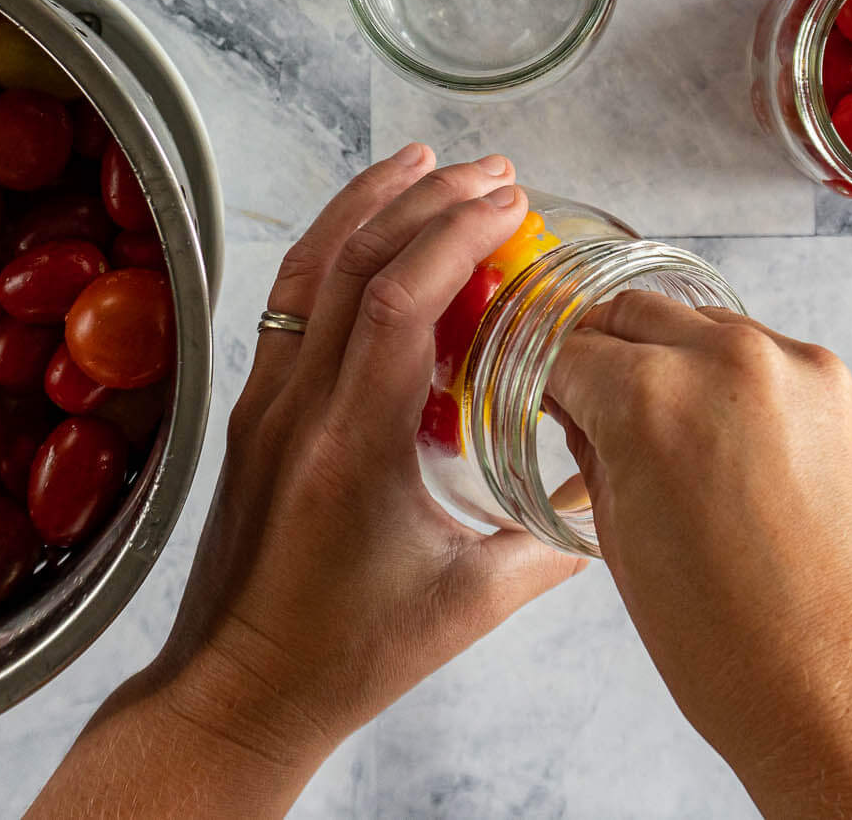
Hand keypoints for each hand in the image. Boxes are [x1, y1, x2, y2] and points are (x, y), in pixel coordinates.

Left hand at [29, 146, 582, 819]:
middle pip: (352, 262)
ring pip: (308, 270)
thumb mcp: (469, 605)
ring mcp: (267, 404)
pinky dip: (334, 251)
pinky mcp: (254, 413)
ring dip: (368, 205)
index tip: (511, 200)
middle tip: (492, 171)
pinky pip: (292, 304)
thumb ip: (551, 544)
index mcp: (351, 445)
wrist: (239, 690)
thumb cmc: (345, 656)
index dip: (455, 234)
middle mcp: (298, 408)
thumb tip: (612, 490)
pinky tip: (368, 234)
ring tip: (424, 162)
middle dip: (426, 200)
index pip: (397, 301)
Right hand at [549, 294, 851, 819]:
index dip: (534, 374)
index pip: (563, 350)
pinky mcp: (842, 389)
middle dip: (595, 349)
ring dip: (664, 354)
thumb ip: (593, 453)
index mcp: (652, 401)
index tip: (529, 391)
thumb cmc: (734, 650)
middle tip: (580, 396)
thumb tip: (578, 406)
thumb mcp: (623, 547)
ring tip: (653, 422)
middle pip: (630, 313)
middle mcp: (727, 361)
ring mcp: (796, 368)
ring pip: (700, 323)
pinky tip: (718, 438)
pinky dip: (727, 378)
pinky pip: (762, 354)